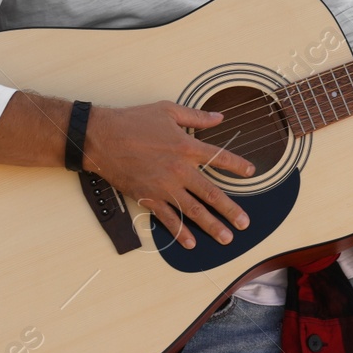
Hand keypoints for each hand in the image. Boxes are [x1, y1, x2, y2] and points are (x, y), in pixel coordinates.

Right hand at [83, 101, 254, 249]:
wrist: (101, 138)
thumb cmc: (132, 121)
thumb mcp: (167, 110)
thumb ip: (196, 116)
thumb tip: (218, 116)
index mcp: (187, 146)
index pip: (220, 158)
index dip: (237, 165)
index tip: (250, 172)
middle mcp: (179, 170)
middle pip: (212, 194)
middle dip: (230, 210)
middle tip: (244, 222)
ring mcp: (164, 187)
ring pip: (194, 211)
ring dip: (212, 226)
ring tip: (226, 237)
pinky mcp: (149, 198)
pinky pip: (168, 218)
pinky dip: (180, 232)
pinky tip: (190, 242)